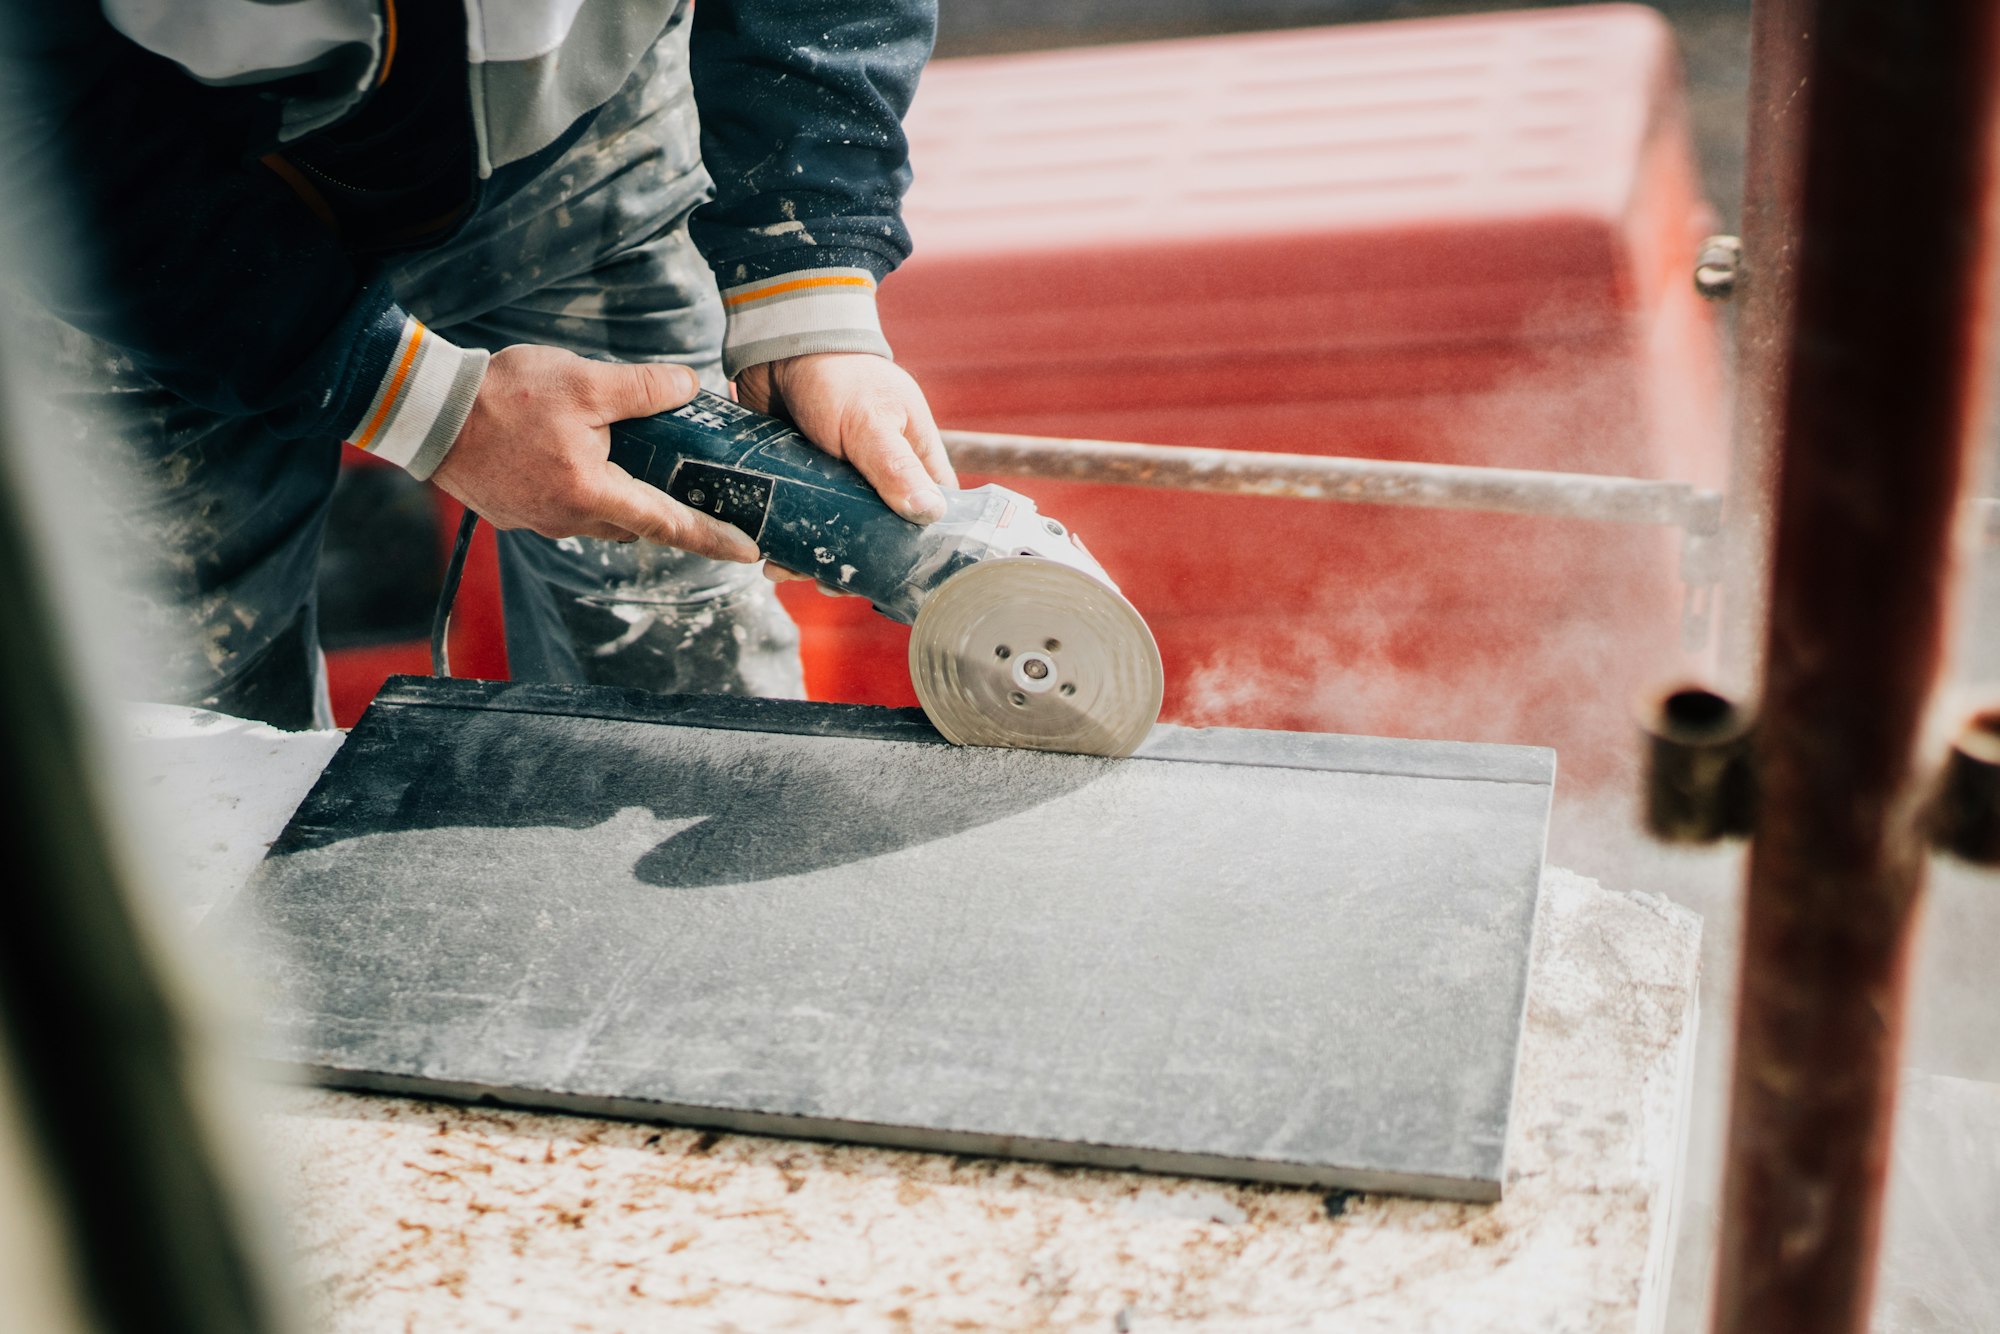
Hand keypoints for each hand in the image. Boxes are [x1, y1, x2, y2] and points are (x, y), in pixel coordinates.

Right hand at [432, 345, 759, 562]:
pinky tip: (580, 457)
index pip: (669, 525)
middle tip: (695, 486)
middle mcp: (568, 520)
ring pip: (600, 516)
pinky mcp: (515, 512)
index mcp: (592, 495)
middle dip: (664, 509)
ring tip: (633, 461)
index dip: (714, 538)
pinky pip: (566, 507)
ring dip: (621, 496)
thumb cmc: (503, 395)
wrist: (425, 411)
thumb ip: (643, 389)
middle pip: (636, 524)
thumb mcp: (584, 382)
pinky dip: (585, 489)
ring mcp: (538, 521)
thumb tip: (688, 387)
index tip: (749, 551)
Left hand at [736, 351, 957, 583]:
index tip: (889, 581)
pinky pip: (798, 520)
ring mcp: (840, 483)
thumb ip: (895, 466)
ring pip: (833, 535)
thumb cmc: (838, 374)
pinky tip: (767, 553)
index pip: (931, 521)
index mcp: (916, 464)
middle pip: (877, 539)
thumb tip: (929, 514)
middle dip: (851, 564)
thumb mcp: (871, 421)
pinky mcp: (803, 481)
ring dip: (810, 557)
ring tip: (784, 570)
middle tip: (826, 581)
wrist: (780, 346)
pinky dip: (785, 539)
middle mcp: (882, 479)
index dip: (915, 554)